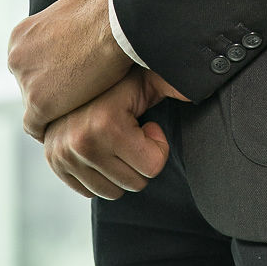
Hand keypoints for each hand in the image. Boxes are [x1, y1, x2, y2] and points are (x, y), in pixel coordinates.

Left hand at [8, 0, 132, 139]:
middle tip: (86, 95)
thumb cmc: (109, 3)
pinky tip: (79, 120)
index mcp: (22, 34)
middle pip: (33, 88)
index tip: (81, 75)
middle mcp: (16, 57)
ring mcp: (24, 82)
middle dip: (56, 94)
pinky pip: (42, 126)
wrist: (117, 24)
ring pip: (38, 109)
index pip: (34, 65)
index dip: (57, 74)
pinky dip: (59, 127)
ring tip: (86, 109)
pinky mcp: (37, 104)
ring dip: (59, 112)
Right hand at [43, 66, 186, 200]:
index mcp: (106, 122)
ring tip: (116, 138)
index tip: (147, 125)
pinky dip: (100, 173)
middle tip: (132, 133)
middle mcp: (80, 142)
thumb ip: (176, 83)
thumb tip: (211, 77)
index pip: (153, 168)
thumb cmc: (123, 79)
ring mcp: (62, 155)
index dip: (156, 146)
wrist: (78, 73)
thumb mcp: (150, 79)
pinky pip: (90, 190)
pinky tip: (100, 146)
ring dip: (120, 168)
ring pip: (112, 192)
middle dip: (139, 160)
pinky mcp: (54, 164)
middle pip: (134, 184)